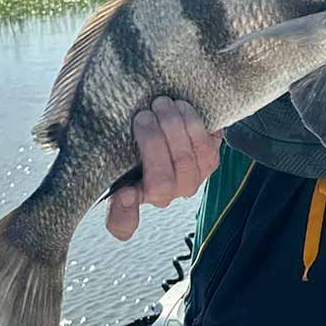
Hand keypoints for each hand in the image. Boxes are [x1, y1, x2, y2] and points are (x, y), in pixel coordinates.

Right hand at [106, 97, 221, 240]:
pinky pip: (209, 147)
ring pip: (186, 161)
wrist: (171, 125)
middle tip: (144, 115)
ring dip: (176, 128)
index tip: (123, 194)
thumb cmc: (140, 143)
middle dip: (153, 142)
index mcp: (133, 197)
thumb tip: (124, 193)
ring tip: (164, 104)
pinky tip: (183, 107)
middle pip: (161, 180)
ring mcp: (191, 179)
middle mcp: (165, 195)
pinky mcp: (210, 160)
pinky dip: (196, 124)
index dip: (123, 214)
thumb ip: (115, 170)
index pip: (122, 221)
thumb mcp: (118, 154)